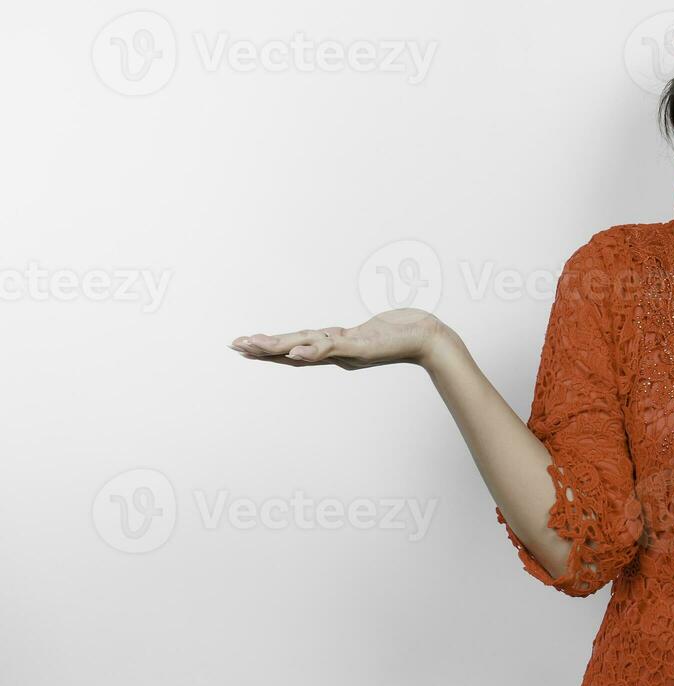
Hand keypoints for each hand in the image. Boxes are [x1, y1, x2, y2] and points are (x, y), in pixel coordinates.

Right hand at [228, 308, 447, 369]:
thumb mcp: (364, 335)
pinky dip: (313, 350)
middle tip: (235, 346)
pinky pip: (333, 348)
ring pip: (307, 349)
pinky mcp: (362, 346)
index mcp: (334, 347)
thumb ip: (344, 337)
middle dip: (263, 348)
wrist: (426, 337)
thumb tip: (327, 338)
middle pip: (294, 350)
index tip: (241, 344)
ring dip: (280, 348)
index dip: (268, 348)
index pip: (295, 348)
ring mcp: (348, 350)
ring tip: (254, 346)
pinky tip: (295, 351)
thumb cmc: (397, 333)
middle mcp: (337, 351)